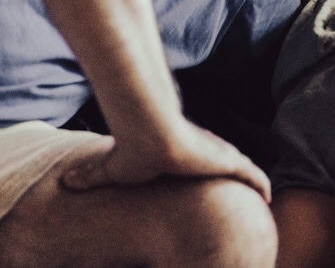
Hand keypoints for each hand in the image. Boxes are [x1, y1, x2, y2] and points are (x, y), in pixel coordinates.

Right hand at [61, 118, 271, 201]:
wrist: (149, 135)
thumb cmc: (133, 151)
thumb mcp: (112, 169)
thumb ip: (93, 175)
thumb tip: (64, 182)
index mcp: (185, 154)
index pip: (203, 161)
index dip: (211, 171)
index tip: (213, 184)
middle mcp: (206, 152)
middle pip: (228, 164)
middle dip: (236, 177)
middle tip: (243, 197)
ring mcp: (219, 155)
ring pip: (244, 170)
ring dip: (253, 182)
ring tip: (262, 200)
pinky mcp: (228, 162)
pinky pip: (253, 176)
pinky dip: (262, 185)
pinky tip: (270, 197)